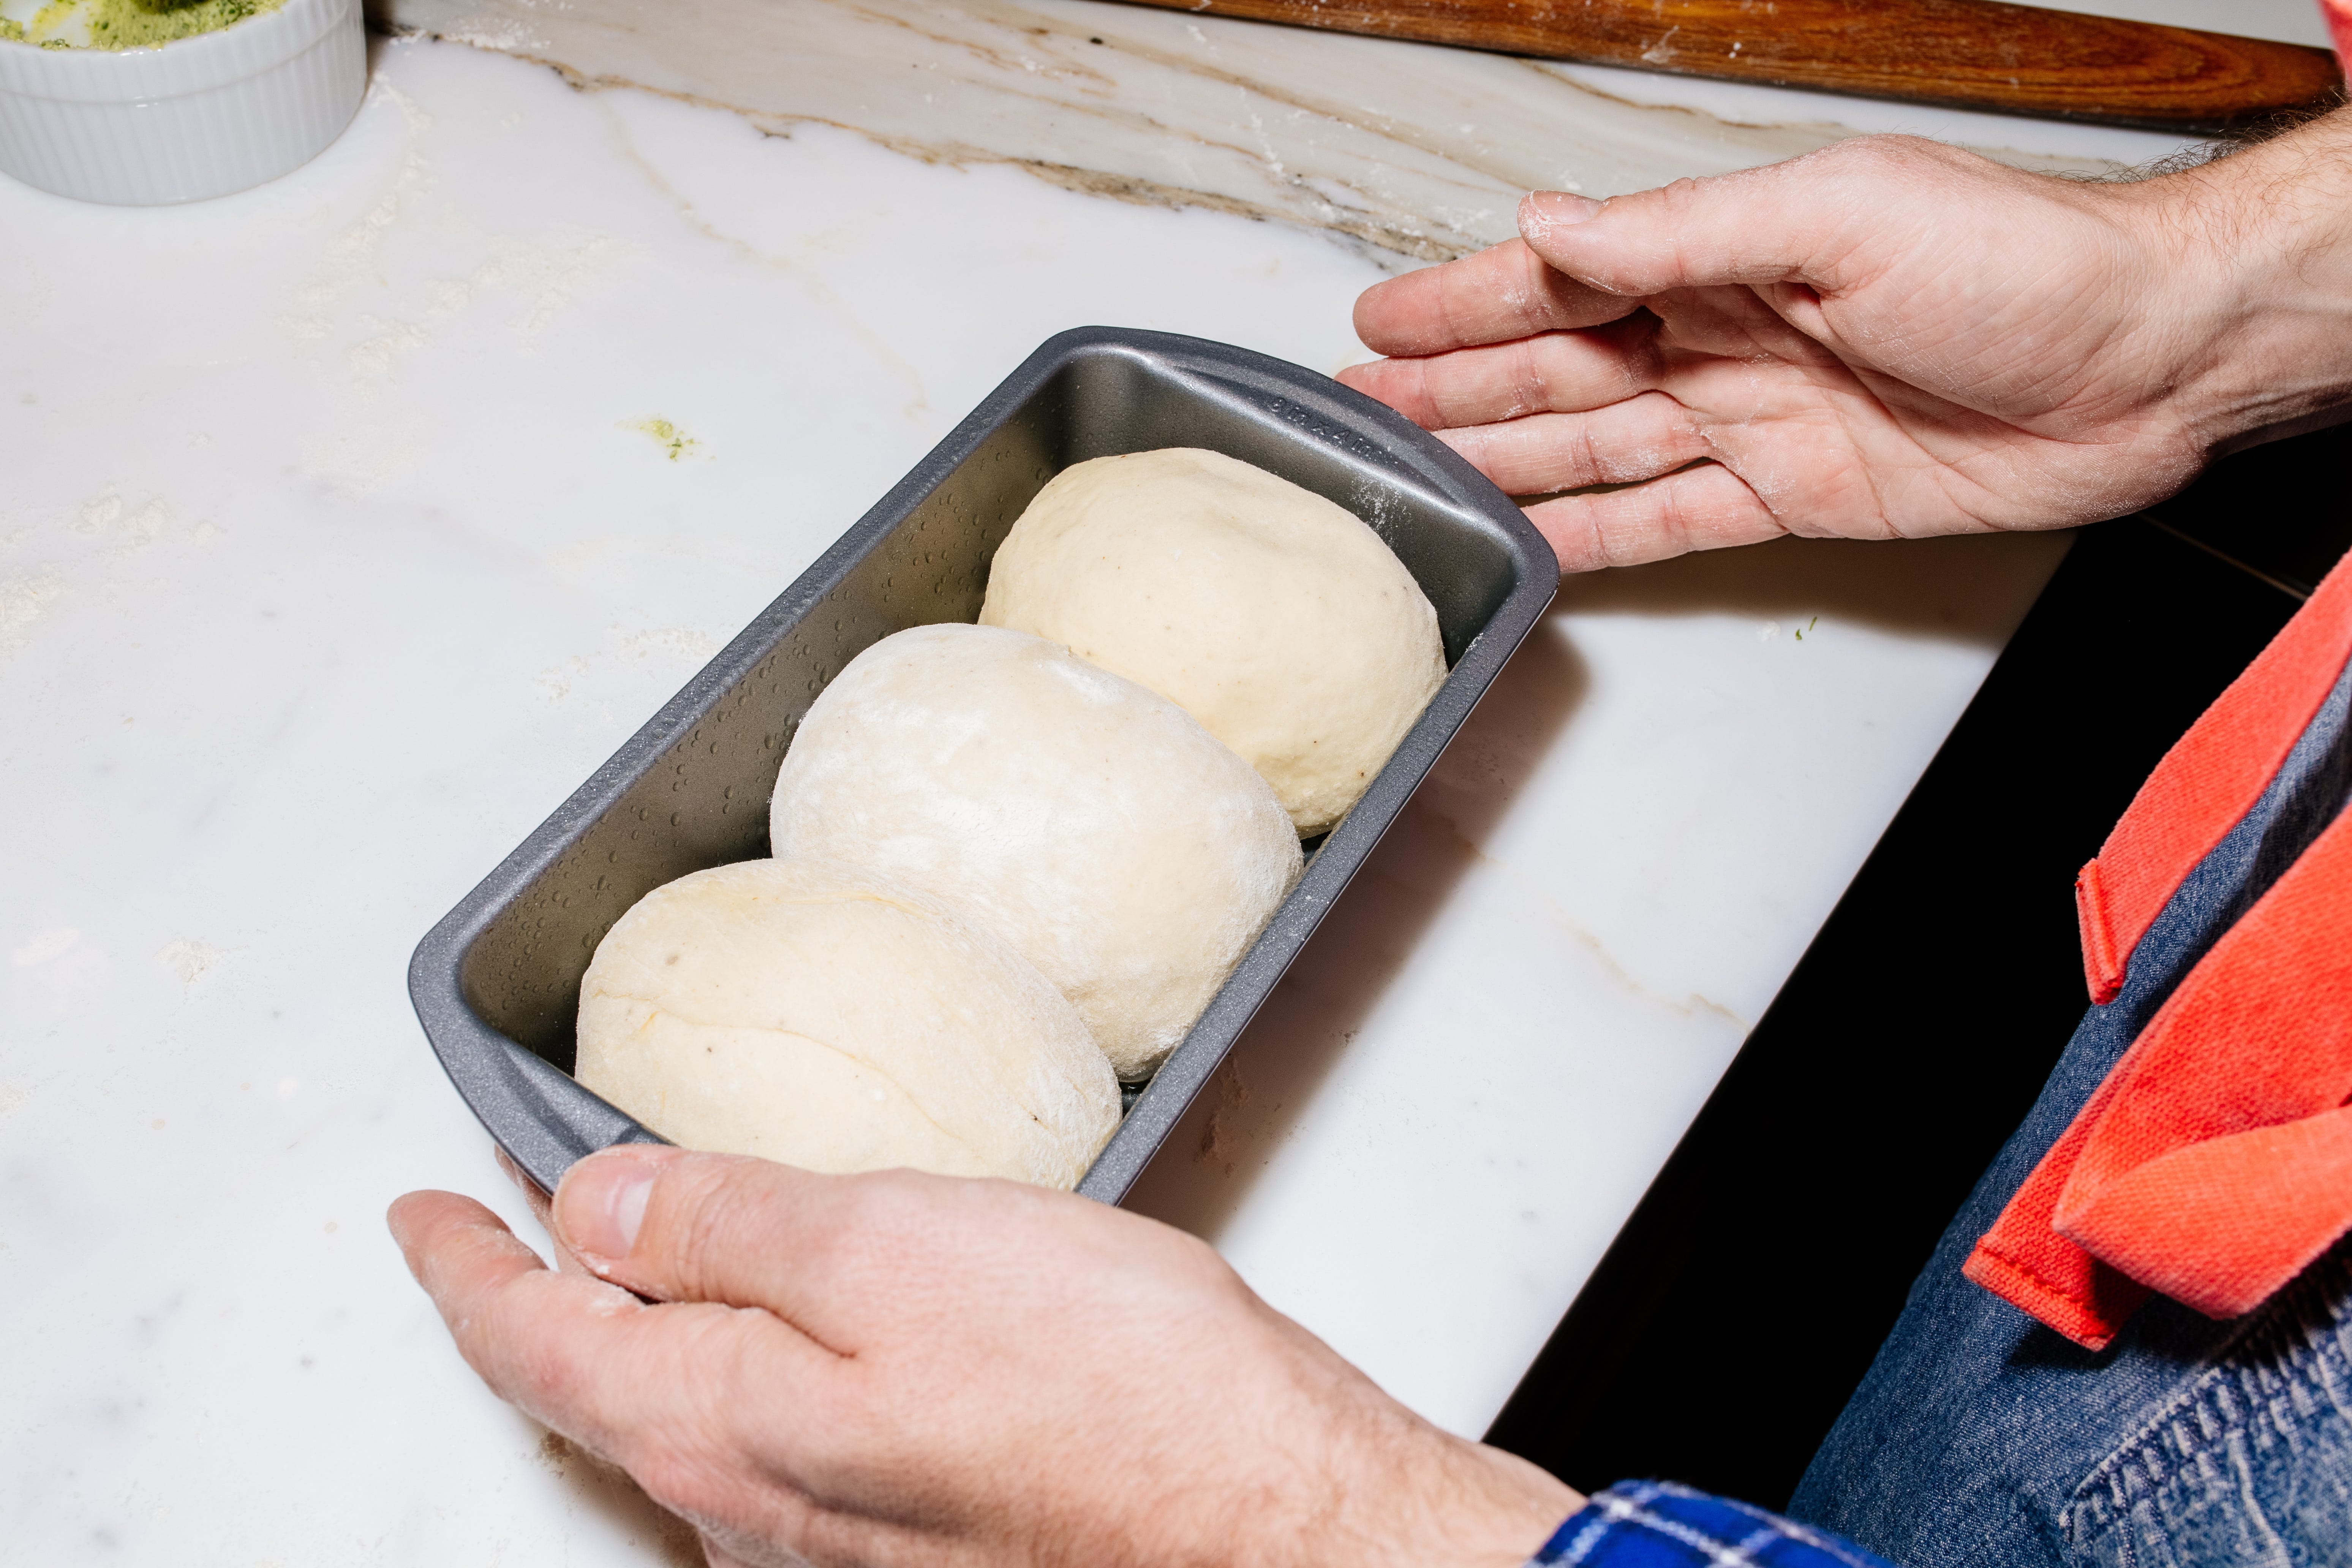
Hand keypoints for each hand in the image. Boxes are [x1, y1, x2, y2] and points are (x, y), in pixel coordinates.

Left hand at [389, 1148, 1577, 1567]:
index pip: (533, 1337)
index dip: (461, 1262)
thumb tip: (589, 1204)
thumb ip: (725, 1227)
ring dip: (628, 1339)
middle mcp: (758, 1504)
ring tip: (620, 1265)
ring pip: (677, 1426)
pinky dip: (727, 1373)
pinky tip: (773, 1342)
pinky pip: (766, 1446)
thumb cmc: (1109, 1389)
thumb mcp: (888, 1253)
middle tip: (498, 1228)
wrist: (1264, 1521)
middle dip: (530, 1303)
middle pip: (589, 1394)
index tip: (419, 1210)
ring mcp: (834, 1534)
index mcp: (729, 1421)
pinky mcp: (913, 1531)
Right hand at [1339, 117, 2351, 571]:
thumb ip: (1680, 230)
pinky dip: (1597, 537)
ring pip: (1593, 448)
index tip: (1381, 318)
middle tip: (1363, 411)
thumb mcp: (1835, 214)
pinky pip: (1668, 525)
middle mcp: (1726, 337)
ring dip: (1501, 460)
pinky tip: (1531, 542)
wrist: (2146, 362)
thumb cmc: (2017, 261)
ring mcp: (1751, 423)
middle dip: (1455, 388)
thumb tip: (1552, 225)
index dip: (1465, 299)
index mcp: (1727, 253)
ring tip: (1413, 475)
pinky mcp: (1791, 499)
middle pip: (1557, 369)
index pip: (1563, 278)